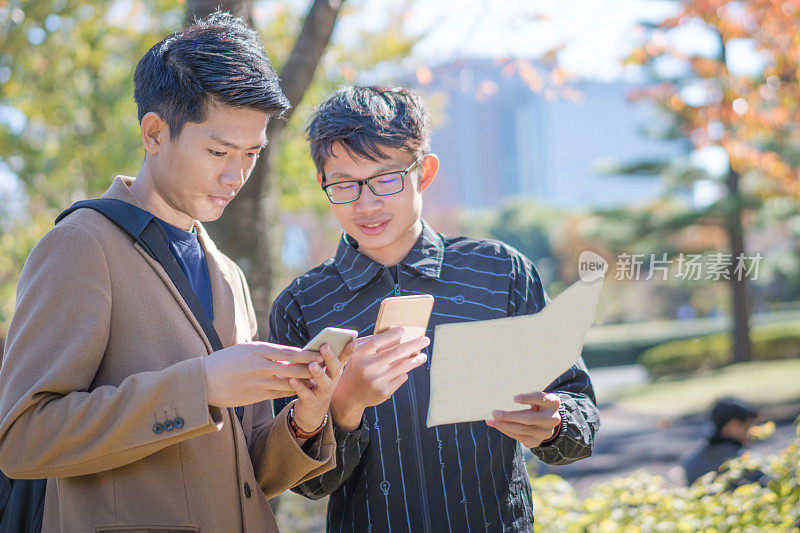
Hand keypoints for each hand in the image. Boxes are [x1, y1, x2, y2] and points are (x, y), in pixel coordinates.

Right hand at [203, 341, 321, 407]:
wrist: (203, 380)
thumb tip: (289, 354)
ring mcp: (258, 383)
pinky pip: (278, 393)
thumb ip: (267, 353)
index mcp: (258, 350)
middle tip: (327, 367)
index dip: (308, 354)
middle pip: (293, 368)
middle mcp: (260, 366)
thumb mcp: (246, 350)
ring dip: (305, 382)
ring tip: (319, 380)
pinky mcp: (255, 396)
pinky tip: (301, 390)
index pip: (290, 352)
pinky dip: (291, 391)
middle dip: (312, 368)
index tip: (321, 353)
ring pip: (289, 383)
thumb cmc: (226, 361)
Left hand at [289, 342, 350, 432]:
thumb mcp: (322, 373)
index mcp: (334, 372)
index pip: (343, 359)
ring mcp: (323, 393)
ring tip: (312, 365)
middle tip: (325, 346)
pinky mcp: (311, 402)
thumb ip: (321, 359)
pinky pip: (306, 394)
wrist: (312, 413)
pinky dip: (300, 387)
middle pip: (334, 369)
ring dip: (318, 373)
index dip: (348, 350)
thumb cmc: (315, 386)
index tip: (352, 340)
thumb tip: (321, 341)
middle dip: (330, 357)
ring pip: (324, 383)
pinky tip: (293, 380)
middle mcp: (332, 382)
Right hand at [330, 327, 429, 430]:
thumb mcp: (357, 355)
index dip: (392, 334)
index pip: (378, 341)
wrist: (348, 396)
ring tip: (423, 356)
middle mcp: (368, 368)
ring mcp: (377, 381)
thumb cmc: (356, 369)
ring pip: (403, 366)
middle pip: (397, 352)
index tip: (404, 330)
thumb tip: (398, 335)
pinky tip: (402, 371)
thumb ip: (372, 345)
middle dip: (414, 344)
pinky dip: (403, 372)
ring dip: (416, 360)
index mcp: (359, 355)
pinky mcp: (384, 391)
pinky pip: (401, 378)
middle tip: (425, 340)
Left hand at [486, 392, 561, 447]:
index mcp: (553, 403)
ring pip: (522, 430)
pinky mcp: (537, 441)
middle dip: (509, 416)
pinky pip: (519, 437)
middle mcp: (553, 418)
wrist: (546, 420)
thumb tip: (500, 397)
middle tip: (495, 413)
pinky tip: (497, 425)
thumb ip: (524, 397)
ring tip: (491, 421)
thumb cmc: (536, 403)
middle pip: (529, 418)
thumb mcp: (535, 397)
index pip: (540, 399)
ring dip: (504, 425)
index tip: (514, 398)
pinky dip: (506, 431)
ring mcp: (546, 432)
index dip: (528, 398)